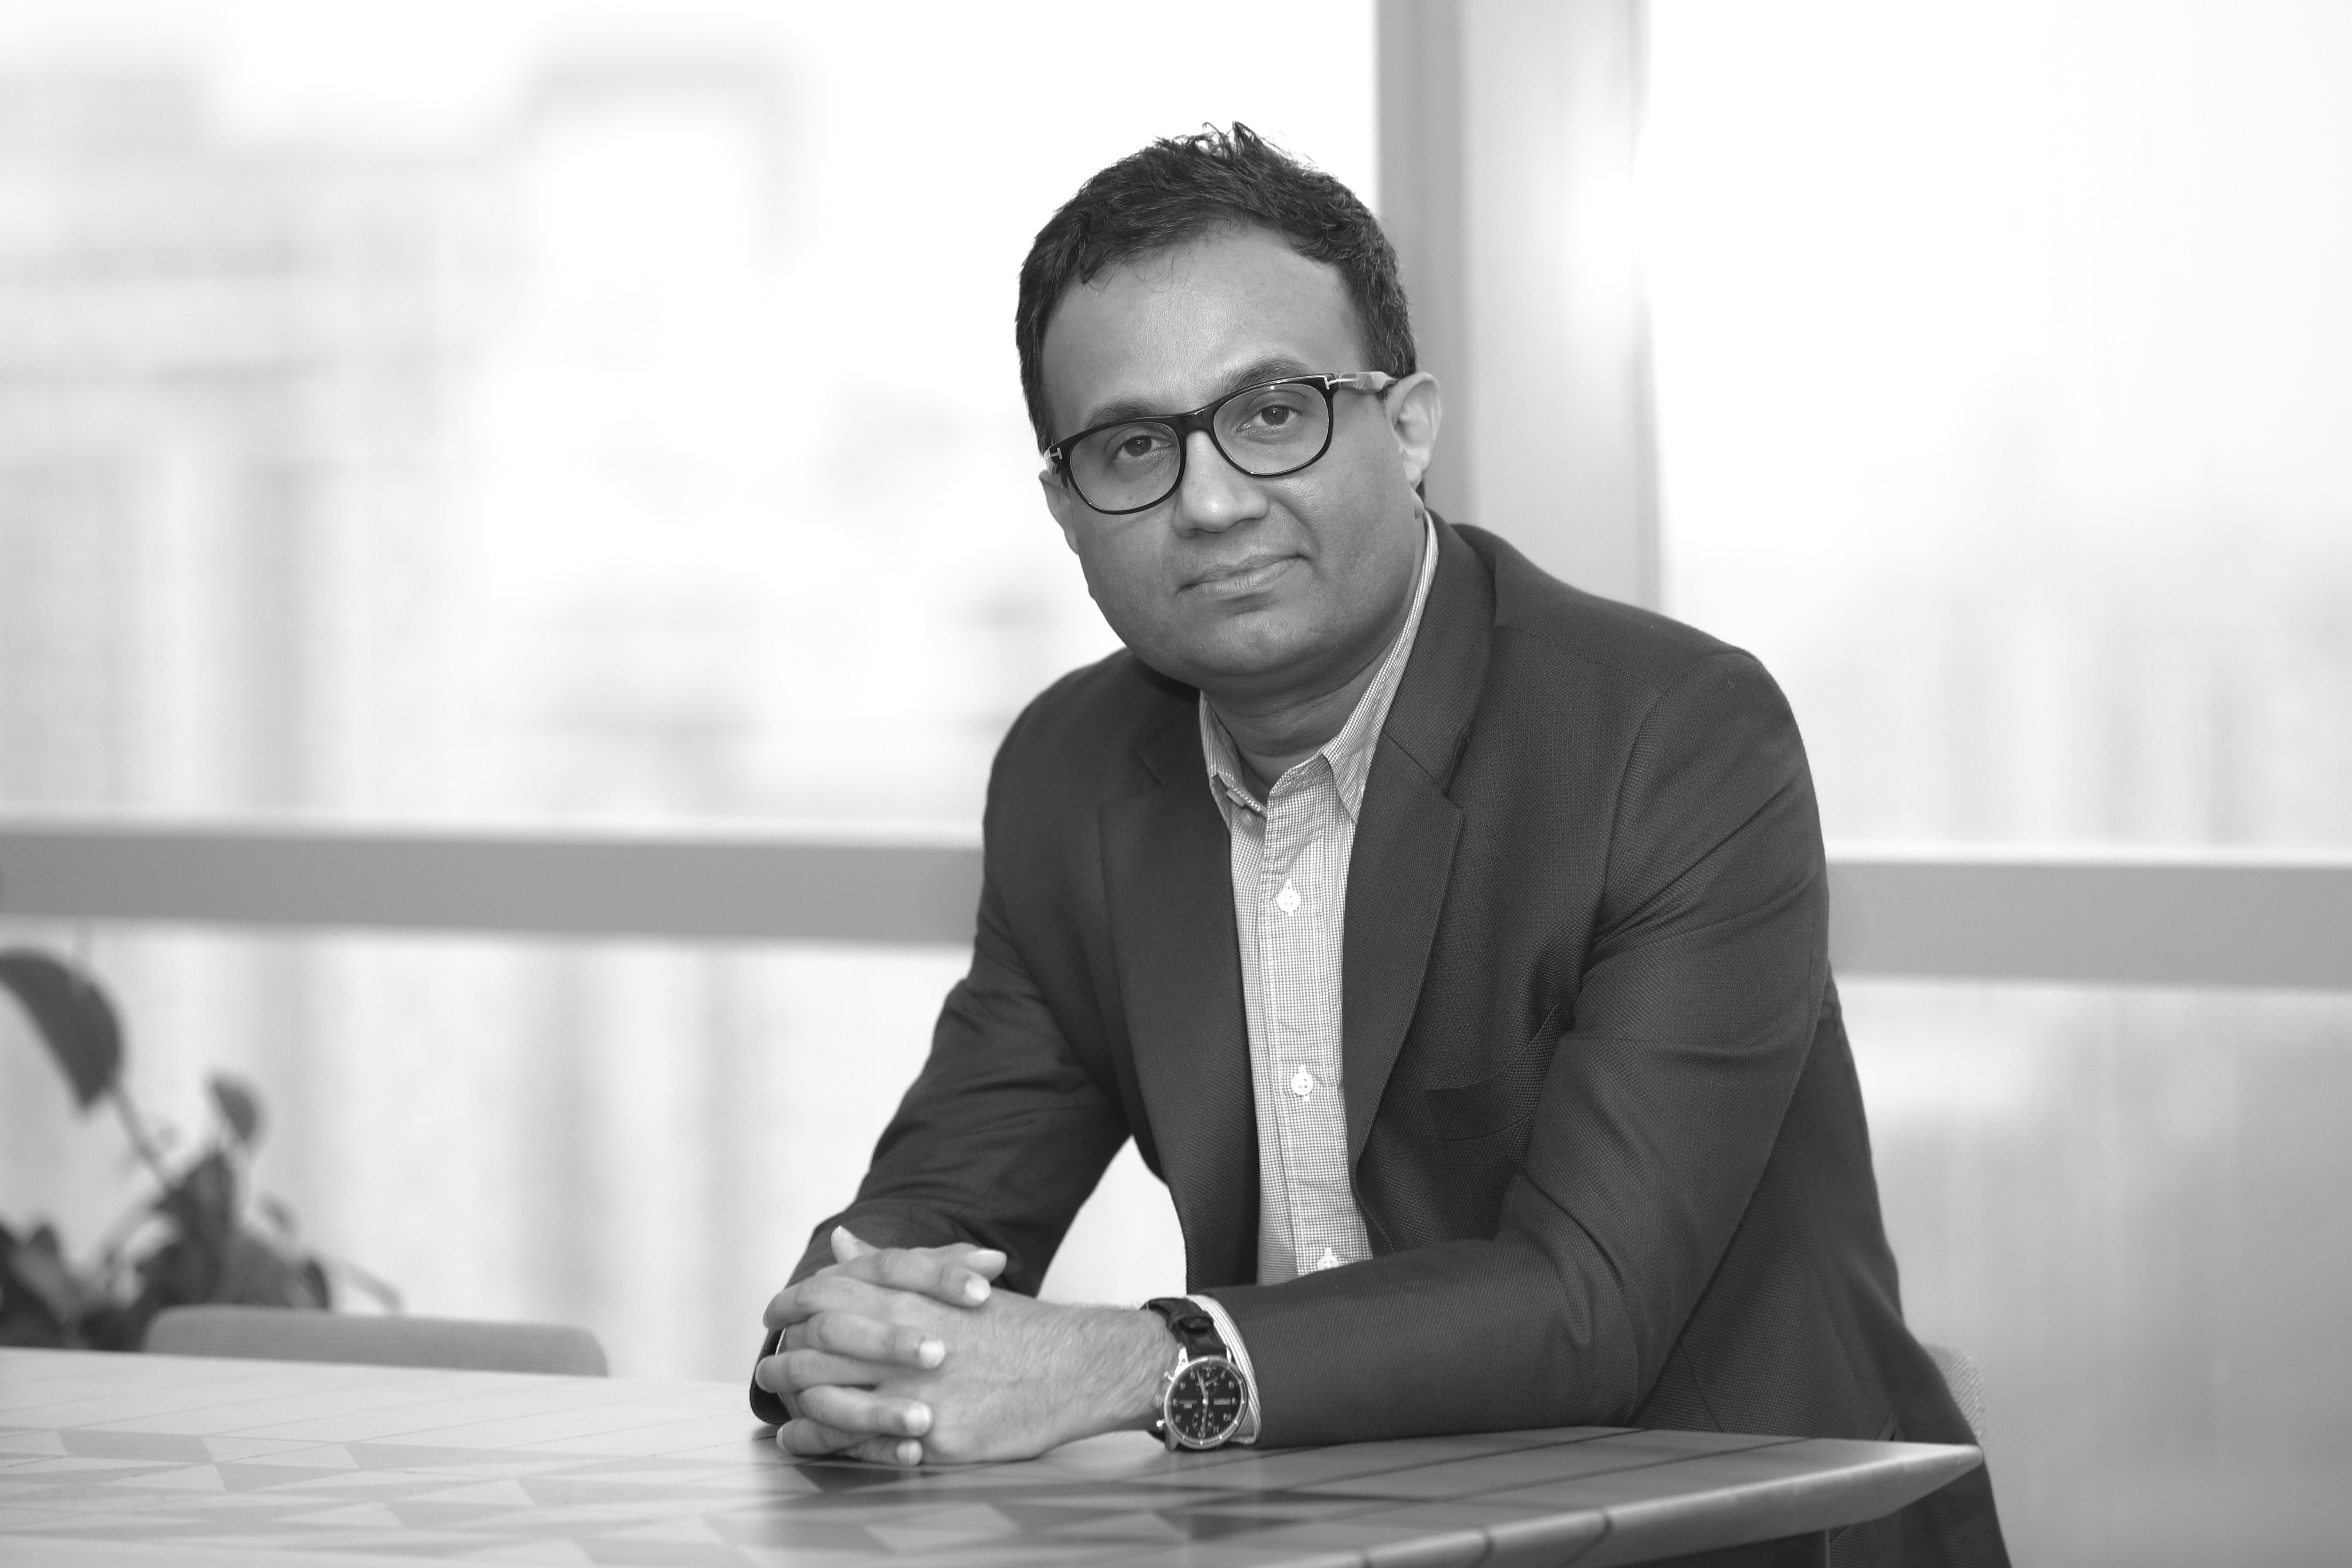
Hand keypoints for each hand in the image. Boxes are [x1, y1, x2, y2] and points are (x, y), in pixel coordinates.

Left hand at [758, 1229, 1172, 1465]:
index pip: (825, 1295)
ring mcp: (921, 1392)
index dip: (790, 1304)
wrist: (1075, 1366)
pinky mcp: (937, 1437)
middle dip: (784, 1362)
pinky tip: (815, 1442)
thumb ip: (889, 1267)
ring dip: (799, 1407)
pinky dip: (831, 1444)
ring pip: (832, 1401)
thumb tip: (843, 1243)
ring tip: (786, 1413)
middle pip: (816, 1349)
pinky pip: (866, 1445)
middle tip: (771, 1369)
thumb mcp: (949, 1285)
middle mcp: (908, 1341)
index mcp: (911, 1297)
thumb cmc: (1009, 1326)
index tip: (774, 1314)